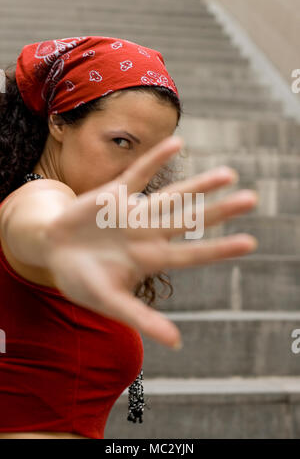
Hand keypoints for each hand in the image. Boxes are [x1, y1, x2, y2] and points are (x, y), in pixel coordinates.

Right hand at [42, 135, 257, 349]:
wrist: (52, 250)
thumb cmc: (81, 279)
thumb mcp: (109, 302)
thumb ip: (141, 318)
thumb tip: (177, 343)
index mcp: (150, 259)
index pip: (192, 254)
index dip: (219, 249)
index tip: (250, 243)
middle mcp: (149, 234)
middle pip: (190, 220)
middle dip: (219, 211)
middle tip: (251, 199)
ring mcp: (135, 213)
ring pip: (173, 196)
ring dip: (199, 185)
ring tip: (229, 173)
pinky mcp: (115, 195)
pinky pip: (139, 174)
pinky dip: (155, 159)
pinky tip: (178, 143)